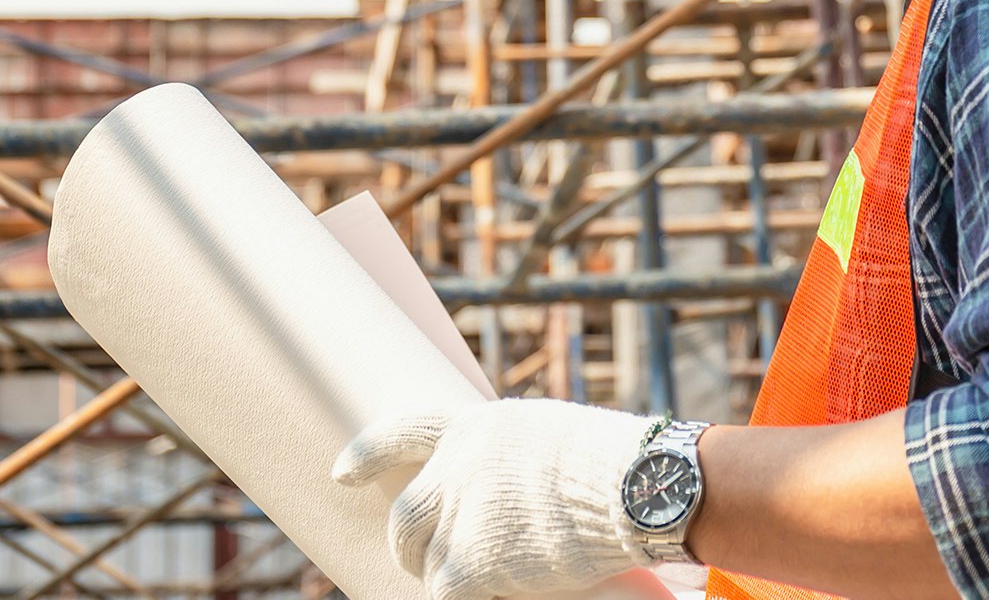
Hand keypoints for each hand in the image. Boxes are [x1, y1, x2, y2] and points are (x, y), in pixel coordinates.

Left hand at [333, 397, 657, 599]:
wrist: (627, 486)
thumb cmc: (606, 462)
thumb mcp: (544, 437)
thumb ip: (506, 458)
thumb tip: (496, 489)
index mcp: (477, 427)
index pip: (406, 430)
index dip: (370, 452)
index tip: (341, 471)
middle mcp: (457, 467)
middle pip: (406, 513)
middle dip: (409, 542)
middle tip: (421, 560)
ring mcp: (459, 516)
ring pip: (422, 560)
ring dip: (438, 574)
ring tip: (470, 581)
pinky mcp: (469, 565)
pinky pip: (447, 593)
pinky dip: (466, 597)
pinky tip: (493, 594)